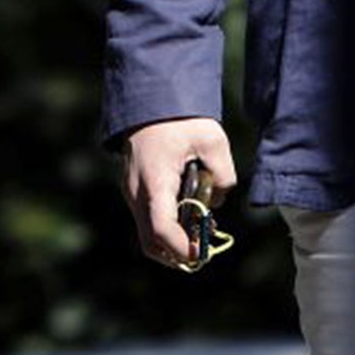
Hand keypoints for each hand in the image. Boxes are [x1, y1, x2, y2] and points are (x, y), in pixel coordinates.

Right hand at [122, 116, 235, 266]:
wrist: (149, 100)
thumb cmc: (180, 119)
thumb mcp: (213, 141)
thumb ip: (224, 176)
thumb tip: (217, 200)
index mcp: (154, 180)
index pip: (161, 229)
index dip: (183, 248)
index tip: (204, 252)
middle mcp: (136, 191)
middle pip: (150, 242)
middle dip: (178, 254)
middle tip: (204, 249)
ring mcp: (131, 192)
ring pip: (147, 234)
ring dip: (173, 242)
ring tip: (200, 229)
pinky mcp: (133, 190)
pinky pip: (147, 220)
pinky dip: (167, 228)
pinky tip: (189, 215)